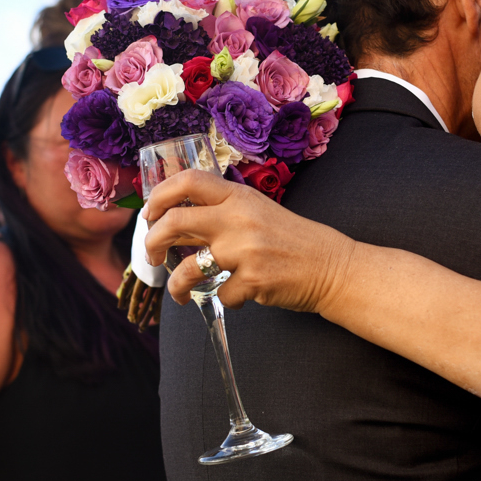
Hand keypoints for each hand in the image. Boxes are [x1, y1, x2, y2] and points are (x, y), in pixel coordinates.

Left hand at [142, 168, 354, 310]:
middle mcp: (238, 219)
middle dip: (152, 242)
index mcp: (239, 197)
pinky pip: (220, 295)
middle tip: (152, 256)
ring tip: (178, 293)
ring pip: (187, 269)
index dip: (159, 195)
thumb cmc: (292, 240)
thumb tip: (179, 218)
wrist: (331, 267)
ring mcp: (245, 251)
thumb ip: (224, 209)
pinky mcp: (252, 281)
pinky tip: (237, 295)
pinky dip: (225, 299)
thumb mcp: (258, 210)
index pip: (188, 181)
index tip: (150, 214)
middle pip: (175, 222)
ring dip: (175, 286)